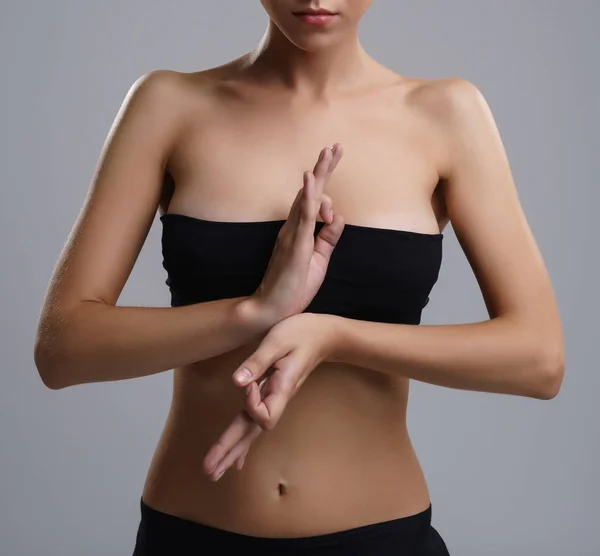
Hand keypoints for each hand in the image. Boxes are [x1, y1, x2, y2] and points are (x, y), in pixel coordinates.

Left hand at [202, 312, 337, 480]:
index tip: (249, 384)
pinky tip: (237, 457)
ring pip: (251, 430)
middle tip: (209, 471)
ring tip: (215, 471)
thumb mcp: (278, 341)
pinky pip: (254, 422)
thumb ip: (258, 362)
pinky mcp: (271, 395)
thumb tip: (237, 382)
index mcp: (281, 388)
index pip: (263, 414)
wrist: (323, 335)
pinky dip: (243, 440)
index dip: (251, 404)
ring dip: (232, 450)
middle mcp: (278, 399)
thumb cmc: (301, 333)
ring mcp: (275, 399)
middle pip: (252, 431)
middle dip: (230, 450)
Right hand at [251, 145, 344, 322]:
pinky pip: (303, 219)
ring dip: (317, 176)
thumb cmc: (294, 286)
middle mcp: (293, 228)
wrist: (274, 309)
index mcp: (299, 231)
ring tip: (327, 154)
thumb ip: (328, 238)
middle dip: (323, 168)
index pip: (313, 200)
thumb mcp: (319, 259)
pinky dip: (308, 199)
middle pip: (309, 192)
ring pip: (306, 199)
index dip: (324, 180)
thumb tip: (337, 216)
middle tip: (334, 146)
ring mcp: (292, 235)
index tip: (335, 159)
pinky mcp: (294, 247)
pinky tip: (311, 182)